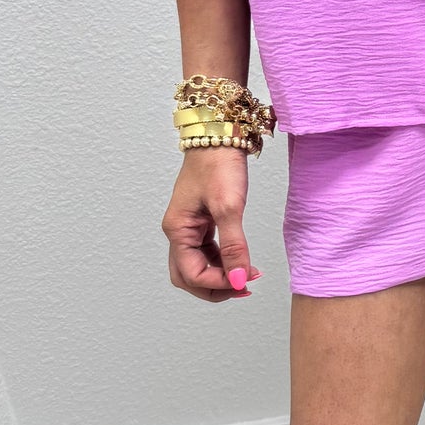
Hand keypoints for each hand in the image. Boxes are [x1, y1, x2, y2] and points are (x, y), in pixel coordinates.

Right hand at [162, 150, 261, 302]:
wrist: (220, 136)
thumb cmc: (219, 165)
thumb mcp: (230, 207)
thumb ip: (234, 247)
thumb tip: (238, 280)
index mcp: (178, 230)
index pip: (192, 274)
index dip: (218, 284)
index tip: (244, 282)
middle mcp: (178, 231)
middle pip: (188, 276)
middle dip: (214, 288)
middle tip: (244, 288)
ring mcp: (189, 227)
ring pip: (198, 266)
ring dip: (220, 276)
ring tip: (247, 276)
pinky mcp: (201, 221)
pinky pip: (207, 252)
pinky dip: (222, 262)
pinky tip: (241, 261)